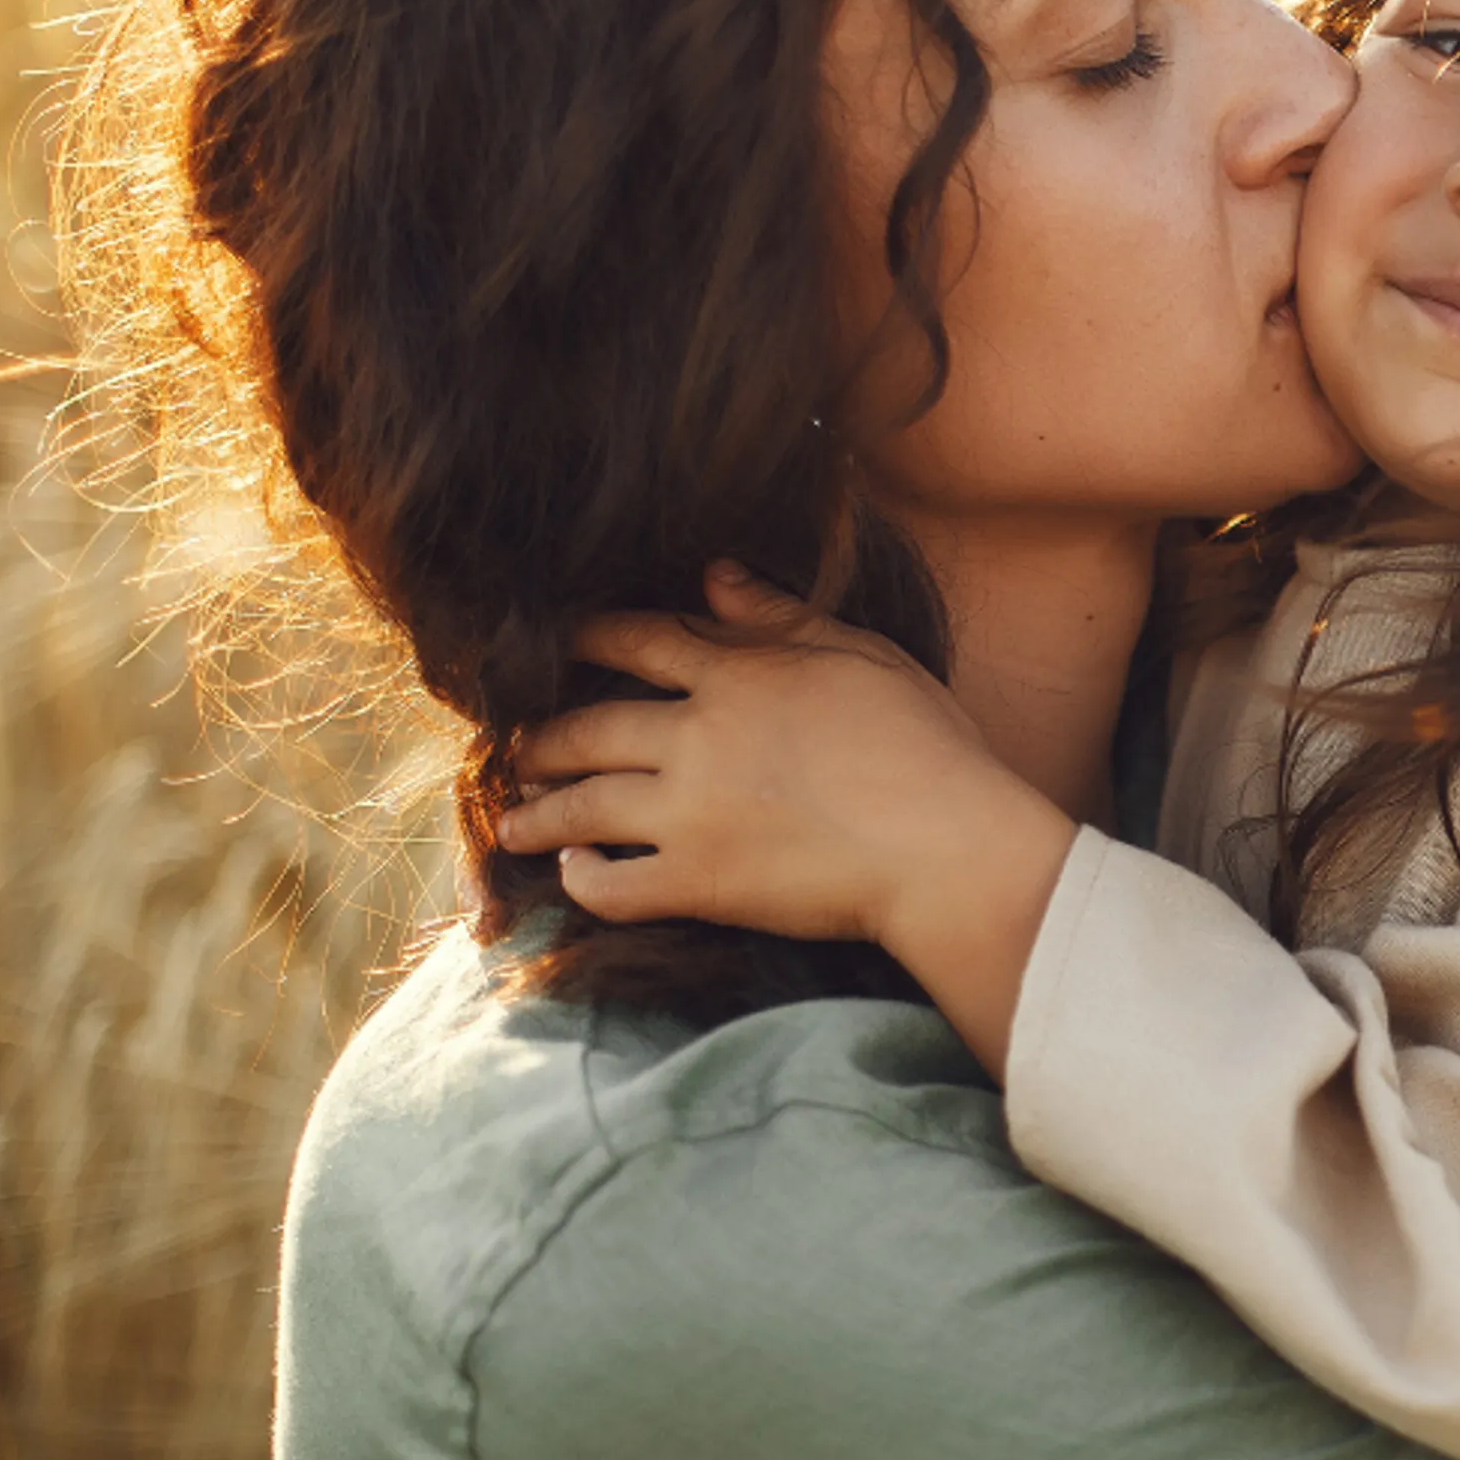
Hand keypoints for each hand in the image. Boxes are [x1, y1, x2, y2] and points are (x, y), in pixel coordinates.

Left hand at [492, 564, 1073, 962]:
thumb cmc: (927, 746)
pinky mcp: (699, 883)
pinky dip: (582, 879)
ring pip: (584, 805)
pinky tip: (573, 874)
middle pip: (589, 727)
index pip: (640, 642)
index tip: (556, 640)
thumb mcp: (863, 656)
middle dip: (541, 737)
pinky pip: (614, 884)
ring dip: (538, 812)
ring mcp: (690, 814)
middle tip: (514, 748)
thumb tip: (715, 575)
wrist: (945, 846)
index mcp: (740, 677)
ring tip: (514, 818)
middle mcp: (698, 738)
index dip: (589, 636)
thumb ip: (782, 617)